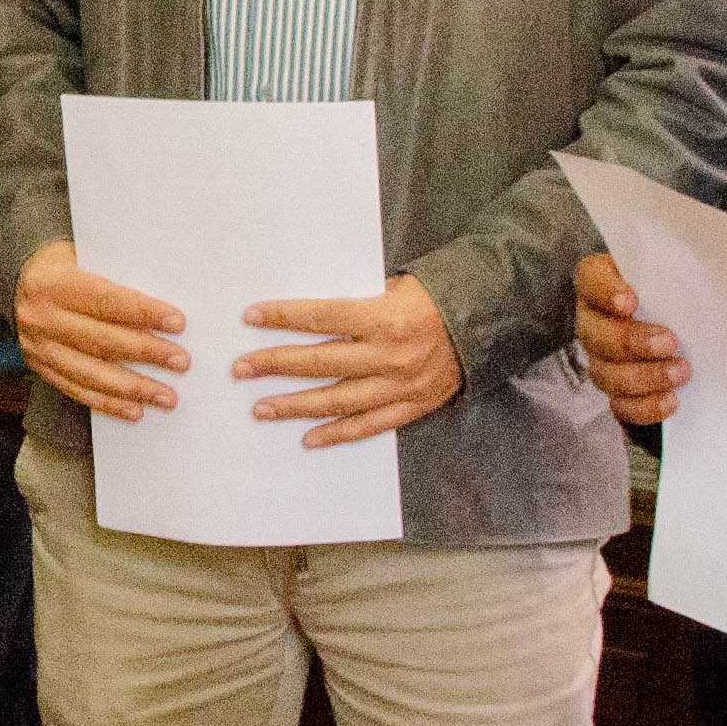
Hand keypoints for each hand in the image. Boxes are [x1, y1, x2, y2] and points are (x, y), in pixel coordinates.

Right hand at [15, 239, 183, 422]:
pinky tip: (135, 410)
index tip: (177, 323)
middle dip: (146, 352)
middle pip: (101, 340)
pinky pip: (78, 391)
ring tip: (166, 396)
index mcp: (53, 283)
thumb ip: (115, 276)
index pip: (105, 300)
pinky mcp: (40, 368)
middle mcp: (41, 317)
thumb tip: (163, 304)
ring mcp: (38, 347)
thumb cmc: (64, 266)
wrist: (19, 281)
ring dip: (133, 388)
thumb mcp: (83, 257)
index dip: (143, 313)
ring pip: (91, 373)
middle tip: (180, 361)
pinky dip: (109, 403)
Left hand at [235, 275, 465, 449]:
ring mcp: (400, 384)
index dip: (283, 317)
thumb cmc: (435, 299)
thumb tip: (312, 313)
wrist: (486, 323)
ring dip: (295, 405)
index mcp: (383, 317)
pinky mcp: (412, 406)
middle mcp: (389, 354)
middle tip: (241, 368)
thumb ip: (358, 303)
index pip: (321, 316)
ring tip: (261, 408)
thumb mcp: (397, 287)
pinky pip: (369, 426)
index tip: (251, 317)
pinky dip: (337, 434)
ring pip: (338, 400)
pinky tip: (308, 438)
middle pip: (320, 361)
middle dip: (276, 364)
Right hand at [573, 252, 690, 425]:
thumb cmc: (683, 294)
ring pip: (606, 374)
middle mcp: (595, 322)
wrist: (693, 331)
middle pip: (595, 335)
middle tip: (671, 342)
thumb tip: (709, 269)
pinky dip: (646, 406)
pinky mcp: (618, 393)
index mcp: (604, 283)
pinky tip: (671, 400)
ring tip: (682, 372)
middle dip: (632, 341)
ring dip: (645, 376)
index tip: (631, 301)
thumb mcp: (682, 273)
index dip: (605, 292)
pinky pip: (621, 406)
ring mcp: (602, 360)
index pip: (590, 279)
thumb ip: (681, 271)